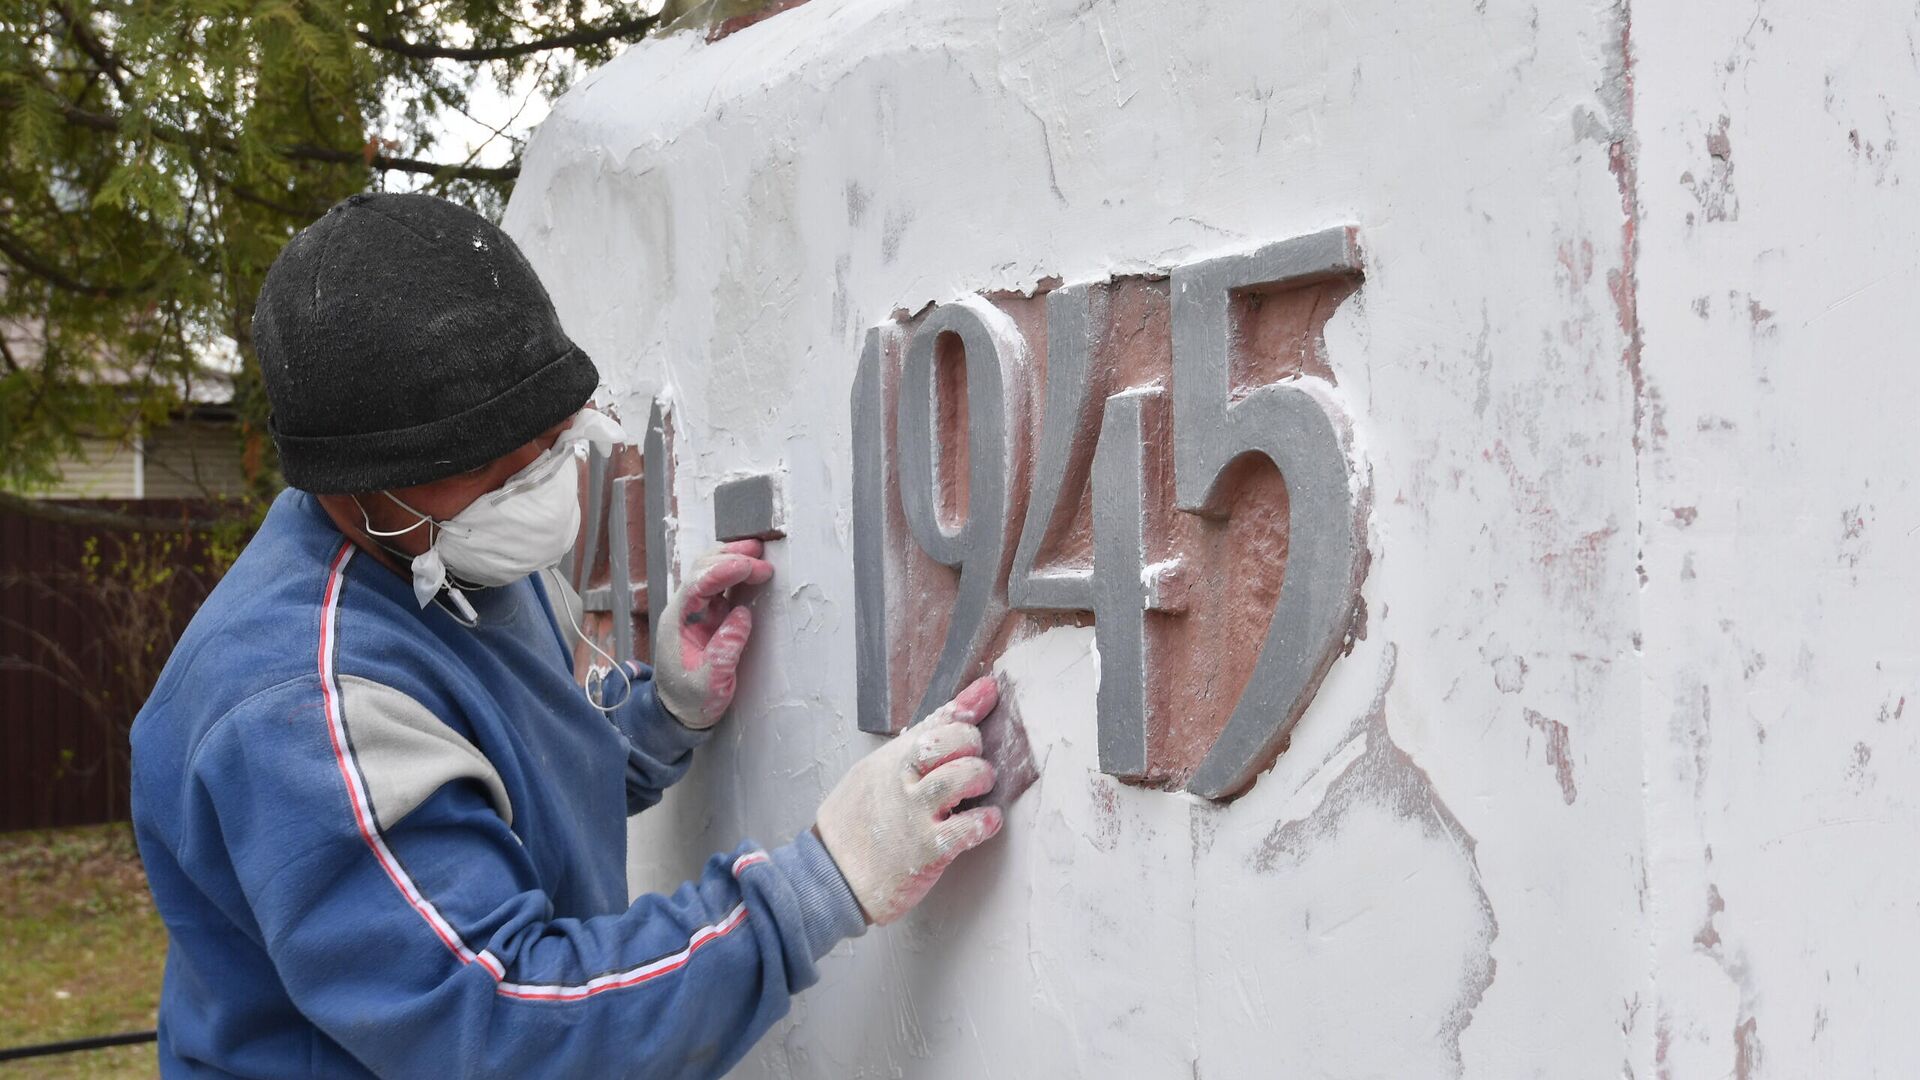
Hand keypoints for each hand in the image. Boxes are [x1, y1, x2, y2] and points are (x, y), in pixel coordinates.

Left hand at [653, 540, 774, 728]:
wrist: (678, 712)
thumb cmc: (690, 699)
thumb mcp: (711, 682)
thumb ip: (726, 649)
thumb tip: (742, 615)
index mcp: (678, 622)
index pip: (698, 585)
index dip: (724, 571)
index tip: (750, 566)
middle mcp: (684, 611)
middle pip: (701, 569)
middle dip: (730, 557)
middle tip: (759, 554)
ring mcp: (695, 612)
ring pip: (709, 572)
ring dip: (732, 559)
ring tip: (757, 553)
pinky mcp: (708, 616)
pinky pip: (719, 586)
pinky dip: (735, 574)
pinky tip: (751, 570)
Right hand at [814, 676, 1004, 924]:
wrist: (830, 876)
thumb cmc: (856, 825)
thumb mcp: (873, 775)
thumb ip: (909, 749)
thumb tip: (944, 719)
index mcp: (891, 759)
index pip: (935, 722)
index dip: (967, 704)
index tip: (990, 691)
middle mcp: (902, 781)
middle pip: (950, 742)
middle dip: (973, 745)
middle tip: (974, 762)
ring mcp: (914, 814)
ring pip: (961, 778)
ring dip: (981, 778)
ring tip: (980, 789)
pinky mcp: (926, 850)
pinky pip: (966, 829)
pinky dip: (985, 822)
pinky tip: (987, 821)